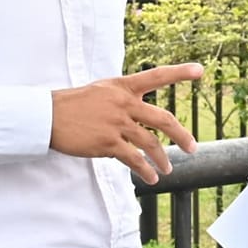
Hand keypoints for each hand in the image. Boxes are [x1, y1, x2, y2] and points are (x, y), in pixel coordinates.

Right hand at [50, 64, 203, 183]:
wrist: (48, 116)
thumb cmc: (73, 104)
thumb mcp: (101, 91)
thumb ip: (123, 98)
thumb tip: (141, 113)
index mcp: (123, 87)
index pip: (156, 76)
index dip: (179, 72)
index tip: (199, 70)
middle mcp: (123, 103)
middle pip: (162, 120)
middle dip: (181, 135)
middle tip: (192, 148)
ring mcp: (116, 123)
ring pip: (150, 143)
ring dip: (161, 160)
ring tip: (167, 170)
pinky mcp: (107, 143)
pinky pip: (133, 159)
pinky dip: (144, 170)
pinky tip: (150, 177)